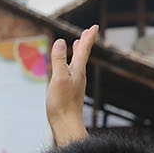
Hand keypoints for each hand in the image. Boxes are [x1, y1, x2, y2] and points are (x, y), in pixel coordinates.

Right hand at [46, 25, 96, 145]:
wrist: (66, 125)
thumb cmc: (62, 103)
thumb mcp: (58, 78)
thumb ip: (59, 60)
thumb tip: (61, 41)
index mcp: (77, 71)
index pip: (84, 49)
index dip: (89, 37)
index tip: (95, 26)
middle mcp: (79, 76)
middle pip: (83, 55)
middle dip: (85, 42)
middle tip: (89, 31)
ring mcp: (75, 84)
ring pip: (78, 63)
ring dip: (79, 52)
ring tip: (78, 44)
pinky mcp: (70, 92)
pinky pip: (73, 72)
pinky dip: (72, 63)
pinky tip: (68, 67)